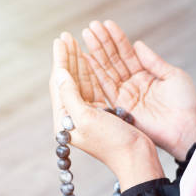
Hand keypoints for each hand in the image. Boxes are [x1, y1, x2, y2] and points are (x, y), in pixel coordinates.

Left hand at [49, 32, 164, 189]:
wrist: (136, 159)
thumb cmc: (113, 143)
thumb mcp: (88, 118)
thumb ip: (71, 95)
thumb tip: (60, 73)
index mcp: (65, 121)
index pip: (59, 84)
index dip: (60, 60)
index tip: (60, 40)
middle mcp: (73, 118)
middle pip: (68, 81)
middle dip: (68, 58)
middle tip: (66, 36)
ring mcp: (88, 116)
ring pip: (80, 82)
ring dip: (78, 62)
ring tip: (75, 42)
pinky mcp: (102, 114)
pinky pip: (92, 88)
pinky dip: (91, 72)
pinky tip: (90, 59)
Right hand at [82, 20, 195, 160]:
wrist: (185, 128)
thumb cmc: (185, 104)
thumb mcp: (172, 75)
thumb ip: (152, 61)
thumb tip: (137, 44)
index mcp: (146, 75)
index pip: (128, 53)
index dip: (117, 38)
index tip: (106, 24)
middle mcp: (133, 84)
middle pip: (114, 60)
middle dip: (103, 42)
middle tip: (91, 26)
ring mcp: (126, 95)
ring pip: (107, 70)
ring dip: (96, 52)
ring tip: (86, 35)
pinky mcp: (120, 106)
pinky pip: (105, 87)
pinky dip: (95, 72)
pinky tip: (87, 58)